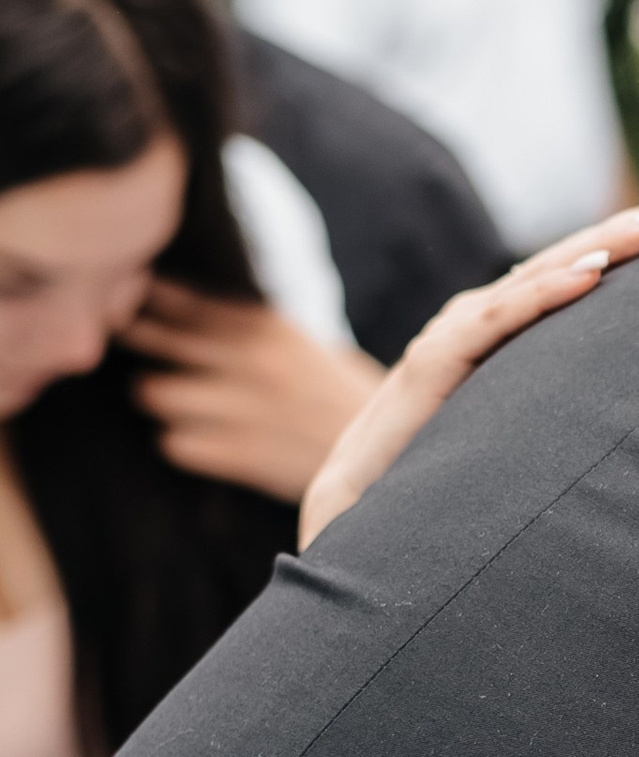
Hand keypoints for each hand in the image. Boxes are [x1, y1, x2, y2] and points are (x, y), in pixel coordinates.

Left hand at [127, 283, 382, 504]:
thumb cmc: (337, 399)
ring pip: (155, 394)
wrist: (394, 458)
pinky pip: (176, 444)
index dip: (141, 301)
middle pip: (152, 341)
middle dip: (137, 348)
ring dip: (161, 402)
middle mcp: (252, 361)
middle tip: (131, 356)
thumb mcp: (298, 344)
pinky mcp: (247, 457)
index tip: (126, 305)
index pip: (178, 299)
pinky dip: (181, 444)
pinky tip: (203, 442)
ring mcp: (247, 409)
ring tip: (180, 405)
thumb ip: (245, 324)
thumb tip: (167, 300)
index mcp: (266, 326)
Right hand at [297, 180, 638, 548]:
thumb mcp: (535, 443)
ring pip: (544, 276)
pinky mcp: (433, 366)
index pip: (594, 274)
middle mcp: (490, 322)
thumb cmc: (450, 491)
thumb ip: (580, 417)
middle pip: (579, 260)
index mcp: (519, 335)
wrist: (360, 528)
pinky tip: (592, 273)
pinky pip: (497, 323)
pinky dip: (544, 293)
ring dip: (606, 245)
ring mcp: (458, 338)